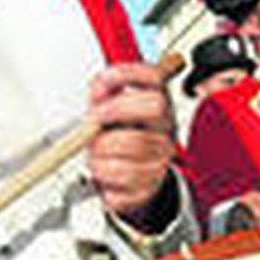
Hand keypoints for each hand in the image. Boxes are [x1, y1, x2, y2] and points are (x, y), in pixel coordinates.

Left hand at [88, 62, 178, 224]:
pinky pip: (125, 180)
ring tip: (95, 151)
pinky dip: (105, 177)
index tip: (104, 81)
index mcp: (156, 103)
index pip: (154, 76)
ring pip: (135, 144)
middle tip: (95, 119)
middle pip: (155, 107)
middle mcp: (165, 129)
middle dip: (117, 109)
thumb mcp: (109, 108)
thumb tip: (100, 86)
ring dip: (103, 149)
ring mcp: (161, 157)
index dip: (128, 73)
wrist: (129, 177)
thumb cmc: (118, 137)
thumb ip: (102, 91)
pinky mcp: (149, 187)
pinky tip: (104, 170)